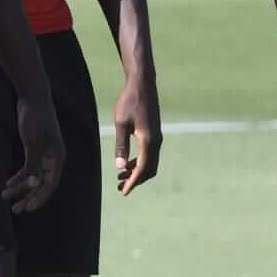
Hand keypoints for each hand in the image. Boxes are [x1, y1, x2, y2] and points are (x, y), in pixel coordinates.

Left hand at [6, 94, 64, 212]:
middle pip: (41, 184)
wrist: (32, 97)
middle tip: (15, 210)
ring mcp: (43, 154)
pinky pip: (27, 167)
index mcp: (57, 158)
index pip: (50, 185)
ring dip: (20, 188)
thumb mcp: (33, 144)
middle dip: (28, 197)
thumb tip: (33, 185)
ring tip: (6, 197)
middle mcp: (52, 159)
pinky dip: (19, 176)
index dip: (39, 198)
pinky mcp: (34, 148)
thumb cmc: (35, 119)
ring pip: (32, 176)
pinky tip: (8, 182)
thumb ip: (33, 166)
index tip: (28, 209)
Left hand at [112, 73, 161, 194]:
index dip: (133, 182)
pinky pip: (150, 154)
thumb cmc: (129, 102)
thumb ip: (121, 145)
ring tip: (121, 176)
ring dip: (137, 172)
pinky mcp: (155, 133)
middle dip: (136, 180)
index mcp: (148, 141)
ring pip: (150, 163)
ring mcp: (157, 137)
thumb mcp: (121, 123)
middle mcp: (156, 142)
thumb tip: (119, 167)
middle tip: (120, 187)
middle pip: (149, 169)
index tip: (123, 192)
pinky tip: (127, 162)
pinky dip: (140, 162)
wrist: (142, 84)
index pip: (142, 169)